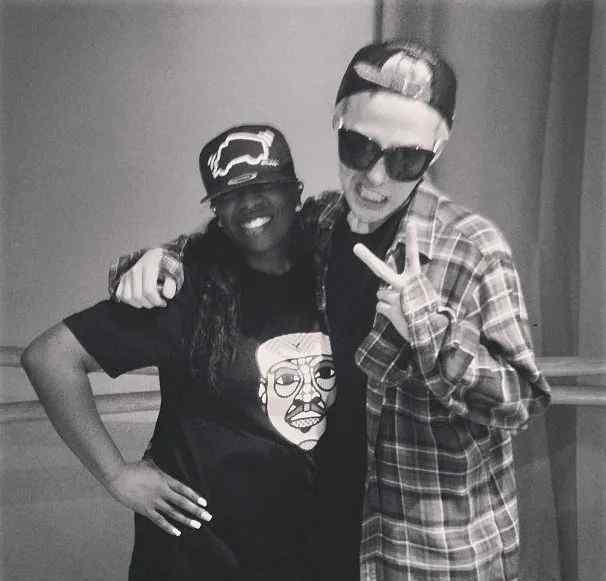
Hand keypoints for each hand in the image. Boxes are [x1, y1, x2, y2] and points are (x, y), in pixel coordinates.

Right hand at [106, 458, 211, 536]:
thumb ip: (154, 454)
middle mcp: (162, 491)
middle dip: (196, 510)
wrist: (117, 476)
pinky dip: (169, 527)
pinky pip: (159, 520)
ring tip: (197, 525)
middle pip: (182, 502)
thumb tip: (154, 442)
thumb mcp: (148, 460)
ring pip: (174, 513)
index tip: (205, 503)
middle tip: (208, 517)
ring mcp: (154, 501)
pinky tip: (178, 532)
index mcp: (165, 479)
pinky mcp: (145, 510)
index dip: (195, 496)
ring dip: (186, 520)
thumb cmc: (133, 467)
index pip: (184, 489)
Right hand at [115, 249, 178, 308]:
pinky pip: (120, 294)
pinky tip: (140, 299)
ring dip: (140, 303)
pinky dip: (129, 300)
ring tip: (149, 301)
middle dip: (150, 303)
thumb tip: (168, 295)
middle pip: (138, 295)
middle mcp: (135, 269)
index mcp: (149, 266)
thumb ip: (171, 284)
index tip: (163, 302)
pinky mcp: (123, 278)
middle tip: (157, 302)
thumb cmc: (166, 265)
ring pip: (128, 297)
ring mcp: (127, 274)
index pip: (148, 290)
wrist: (157, 256)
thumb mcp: (173, 272)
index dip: (156, 301)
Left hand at [353, 222, 421, 341]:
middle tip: (356, 247)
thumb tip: (391, 274)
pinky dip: (386, 312)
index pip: (413, 255)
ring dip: (388, 301)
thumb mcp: (422, 293)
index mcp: (416, 278)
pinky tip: (398, 317)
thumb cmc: (428, 312)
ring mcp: (394, 297)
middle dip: (367, 258)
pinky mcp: (388, 309)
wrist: (431, 333)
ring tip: (402, 309)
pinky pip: (380, 307)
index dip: (413, 239)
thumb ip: (407, 282)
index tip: (411, 222)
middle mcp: (403, 285)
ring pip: (381, 294)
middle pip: (381, 270)